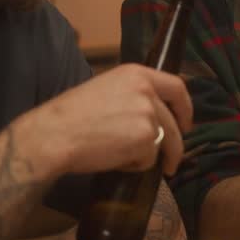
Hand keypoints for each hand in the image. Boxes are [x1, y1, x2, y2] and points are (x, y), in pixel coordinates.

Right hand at [21, 63, 193, 178]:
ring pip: (164, 142)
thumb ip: (131, 95)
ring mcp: (148, 114)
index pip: (177, 87)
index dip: (185, 109)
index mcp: (136, 73)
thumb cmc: (70, 116)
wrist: (54, 134)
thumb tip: (151, 115)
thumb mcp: (105, 89)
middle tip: (171, 163)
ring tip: (122, 159)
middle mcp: (146, 90)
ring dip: (149, 156)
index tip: (185, 124)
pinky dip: (134, 166)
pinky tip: (112, 159)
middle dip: (176, 146)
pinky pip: (149, 159)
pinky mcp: (146, 138)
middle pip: (175, 122)